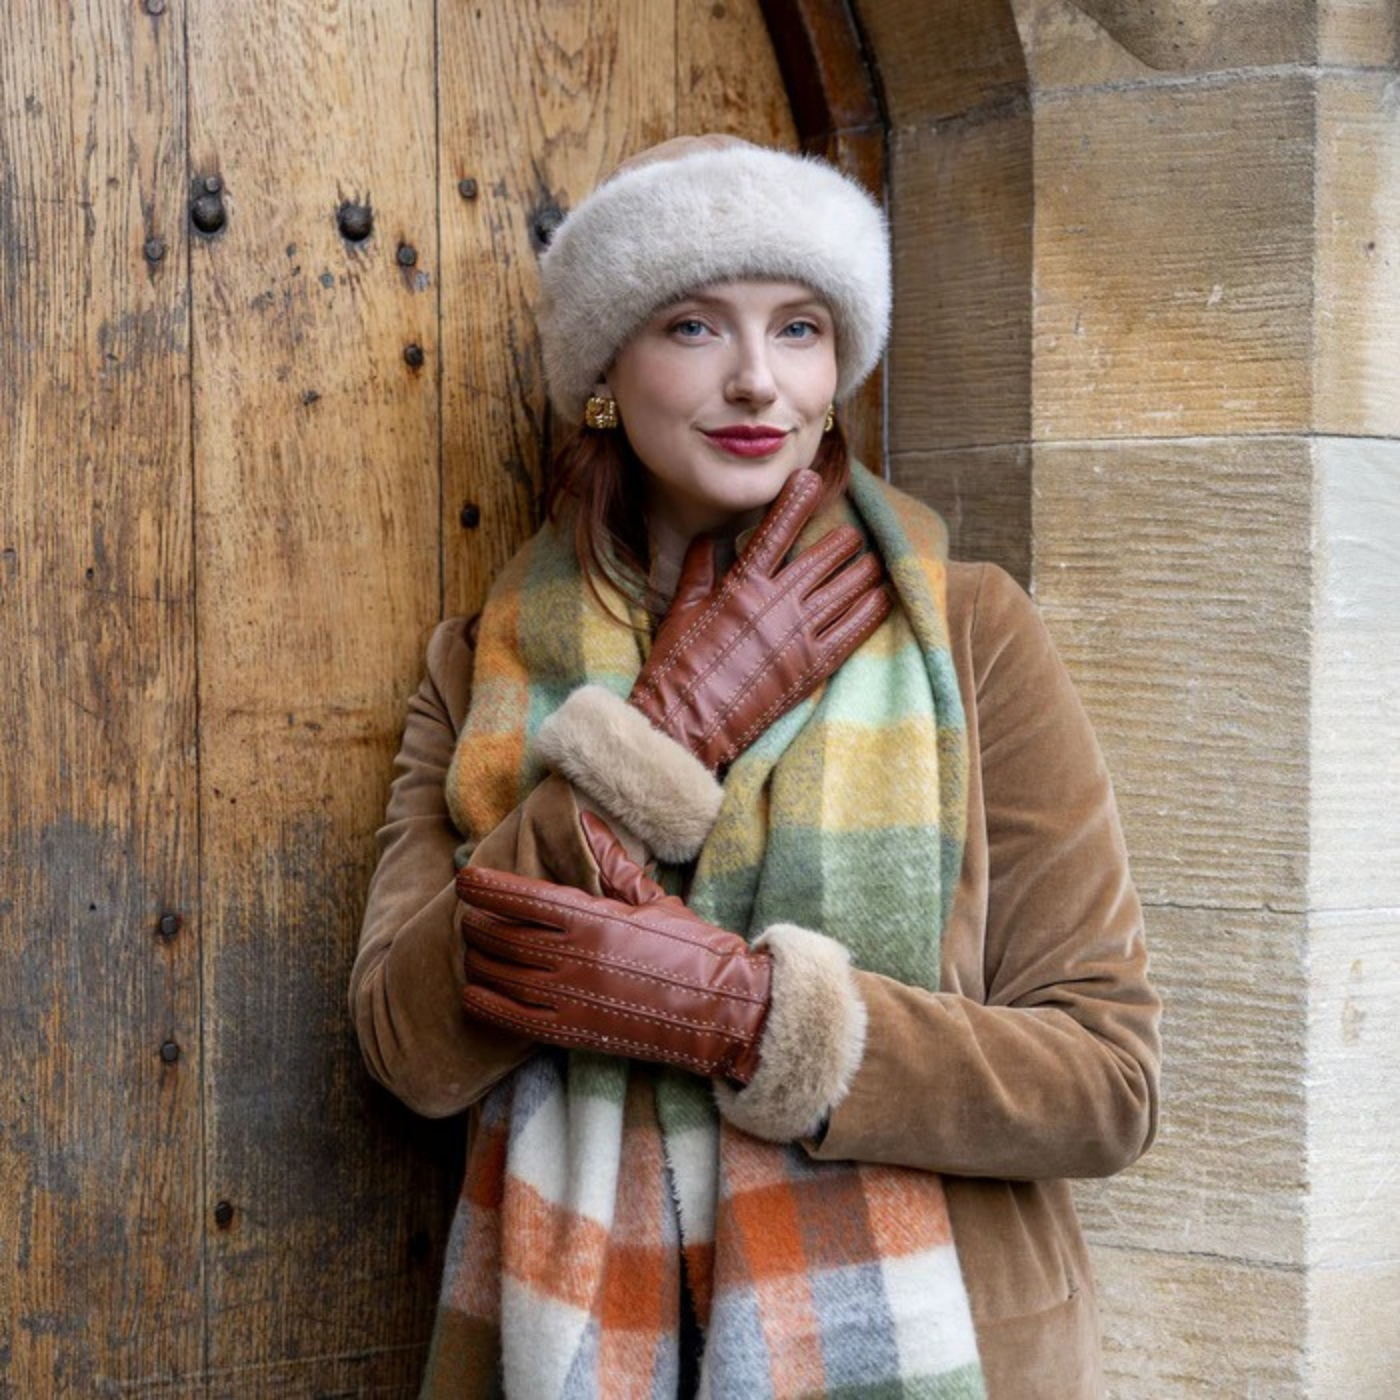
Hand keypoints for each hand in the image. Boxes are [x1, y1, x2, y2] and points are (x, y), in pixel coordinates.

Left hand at [458, 812, 771, 1082]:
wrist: (721, 1010)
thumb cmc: (693, 950)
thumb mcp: (654, 900)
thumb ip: (613, 863)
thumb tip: (587, 821)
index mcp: (593, 917)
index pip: (522, 896)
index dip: (486, 886)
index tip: (463, 878)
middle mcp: (574, 955)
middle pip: (503, 935)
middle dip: (477, 925)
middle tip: (469, 918)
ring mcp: (571, 996)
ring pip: (502, 975)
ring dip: (478, 961)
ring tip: (471, 952)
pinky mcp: (574, 1033)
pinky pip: (514, 1018)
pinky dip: (487, 1004)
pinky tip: (473, 993)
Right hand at [630, 469, 890, 769]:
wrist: (686, 722)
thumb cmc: (676, 666)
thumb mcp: (680, 610)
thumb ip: (698, 570)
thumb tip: (706, 539)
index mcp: (742, 585)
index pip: (775, 532)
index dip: (795, 503)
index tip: (812, 480)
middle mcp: (777, 603)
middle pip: (821, 560)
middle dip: (842, 542)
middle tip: (855, 533)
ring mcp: (799, 635)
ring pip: (844, 590)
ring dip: (863, 571)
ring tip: (876, 560)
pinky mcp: (812, 667)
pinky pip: (852, 631)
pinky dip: (871, 610)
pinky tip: (884, 596)